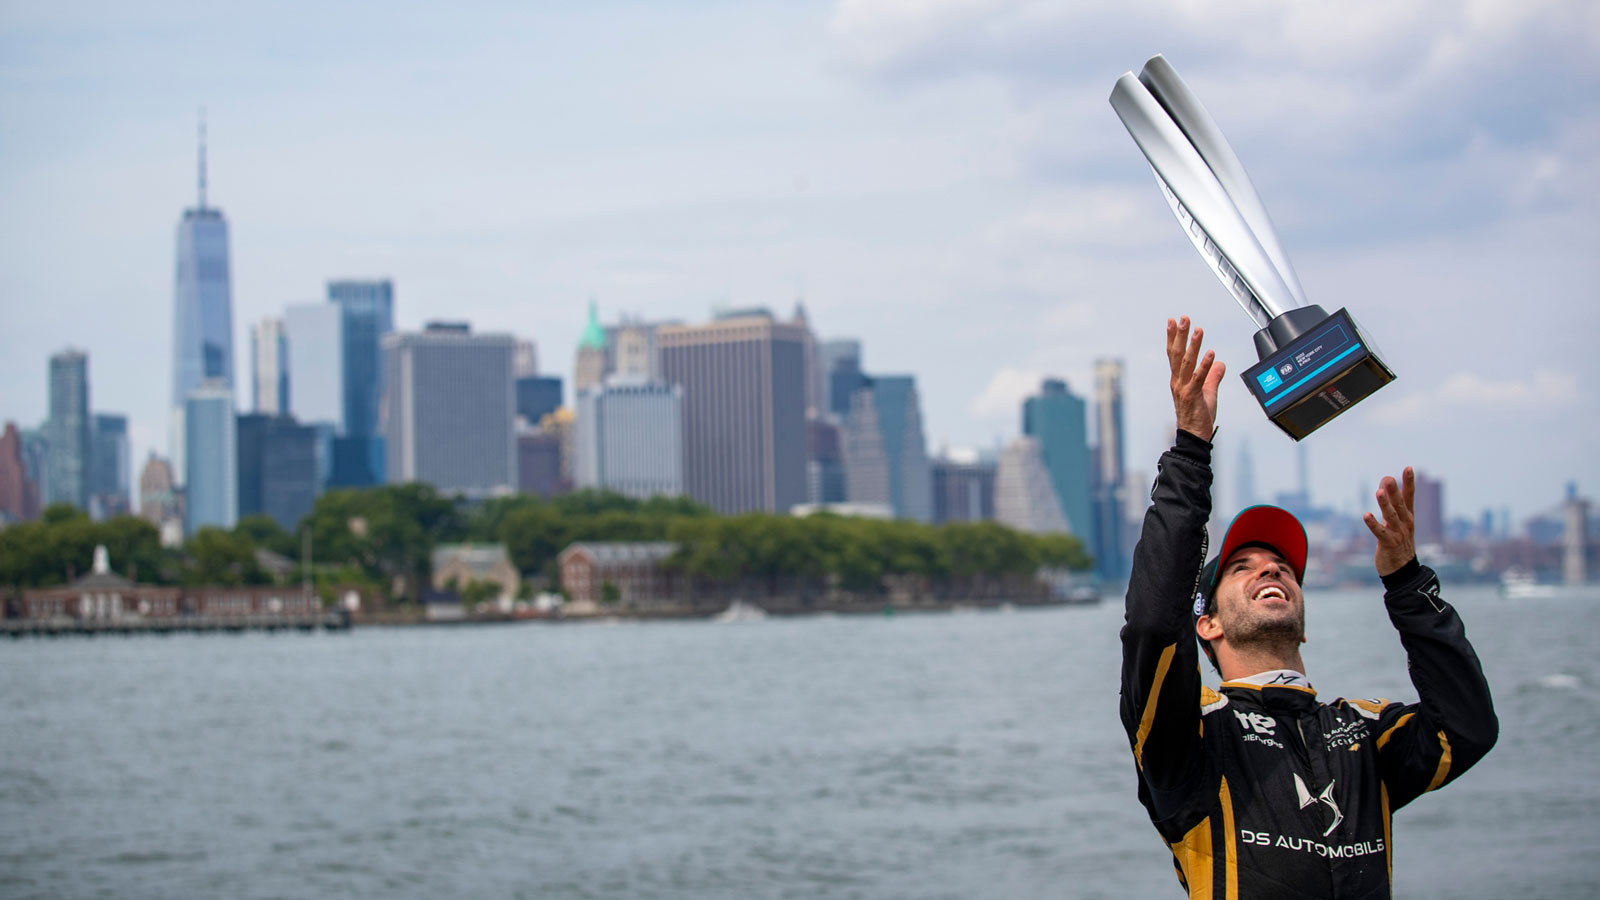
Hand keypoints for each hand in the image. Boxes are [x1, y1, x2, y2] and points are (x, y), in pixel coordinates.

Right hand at [1167, 316, 1224, 440]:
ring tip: (1198, 330)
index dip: (1173, 337)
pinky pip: (1199, 378)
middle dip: (1179, 335)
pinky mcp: (1193, 396)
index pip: (1174, 354)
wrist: (1194, 436)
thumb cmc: (1198, 416)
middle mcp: (1178, 382)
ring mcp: (1184, 389)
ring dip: (1193, 345)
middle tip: (1183, 318)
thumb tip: (1220, 364)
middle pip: (1177, 354)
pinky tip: (1211, 353)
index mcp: (1178, 379)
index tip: (1172, 322)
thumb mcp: (1208, 392)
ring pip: (1187, 363)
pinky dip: (1204, 365)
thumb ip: (1213, 376)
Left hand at [1363, 467, 1416, 576]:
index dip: (1409, 483)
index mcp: (1408, 517)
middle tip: (1389, 478)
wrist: (1403, 570)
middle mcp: (1405, 523)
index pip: (1409, 497)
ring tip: (1379, 492)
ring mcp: (1398, 534)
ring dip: (1385, 505)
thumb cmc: (1398, 542)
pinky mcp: (1388, 544)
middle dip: (1395, 491)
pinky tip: (1366, 515)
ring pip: (1391, 517)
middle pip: (1400, 504)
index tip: (1408, 468)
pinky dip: (1373, 524)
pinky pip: (1380, 532)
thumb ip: (1391, 503)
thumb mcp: (1396, 522)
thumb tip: (1385, 484)